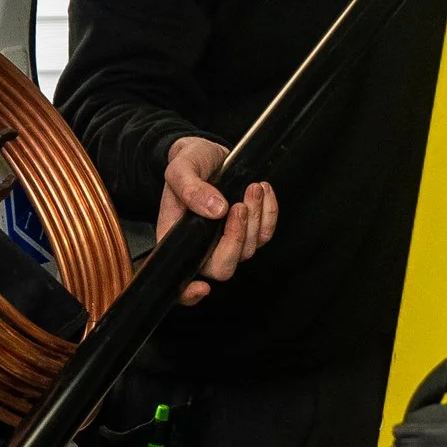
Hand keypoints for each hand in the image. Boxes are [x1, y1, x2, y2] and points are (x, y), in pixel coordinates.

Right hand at [158, 135, 278, 305]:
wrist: (206, 152)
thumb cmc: (188, 163)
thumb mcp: (180, 168)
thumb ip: (191, 188)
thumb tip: (215, 210)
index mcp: (178, 238)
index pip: (180, 279)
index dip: (188, 294)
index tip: (202, 288)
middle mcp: (202, 247)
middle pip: (223, 267)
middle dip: (237, 237)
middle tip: (240, 205)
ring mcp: (226, 240)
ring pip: (247, 249)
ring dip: (255, 218)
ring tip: (253, 188)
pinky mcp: (247, 230)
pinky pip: (265, 234)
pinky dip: (269, 213)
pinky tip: (263, 191)